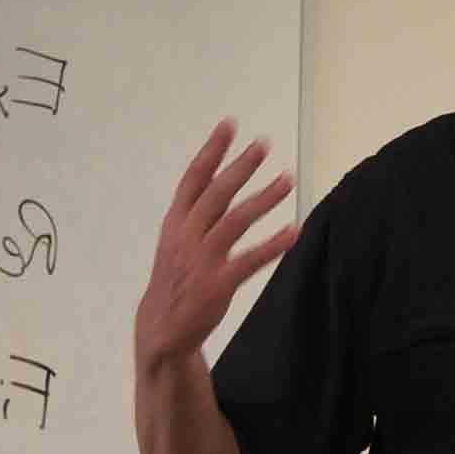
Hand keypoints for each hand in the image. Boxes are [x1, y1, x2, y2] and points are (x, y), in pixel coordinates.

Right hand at [136, 120, 296, 371]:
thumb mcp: (176, 241)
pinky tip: (293, 231)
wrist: (161, 328)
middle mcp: (186, 236)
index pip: (193, 179)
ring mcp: (201, 260)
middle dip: (240, 167)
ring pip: (235, 220)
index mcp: (175, 223)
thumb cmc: (175, 280)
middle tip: (263, 145)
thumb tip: (224, 183)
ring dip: (263, 198)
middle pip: (216, 193)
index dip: (211, 150)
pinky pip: (249, 260)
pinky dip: (273, 245)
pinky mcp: (217, 284)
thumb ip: (198, 215)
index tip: (228, 125)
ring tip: (287, 179)